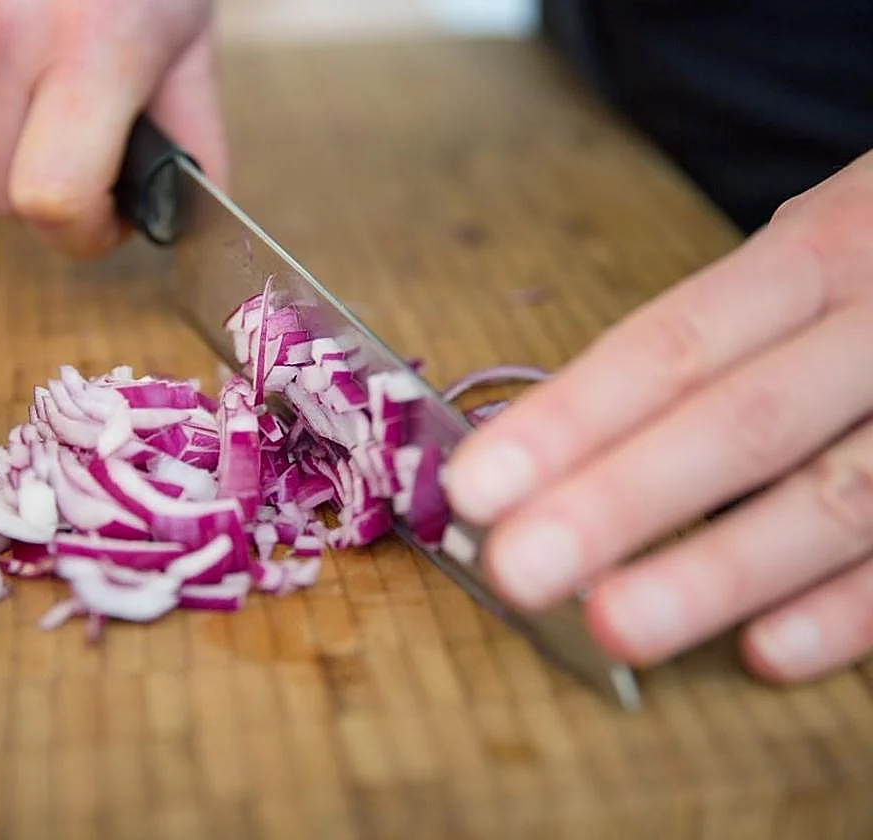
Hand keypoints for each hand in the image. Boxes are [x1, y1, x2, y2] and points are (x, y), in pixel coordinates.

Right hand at [0, 0, 227, 257]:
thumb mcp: (190, 40)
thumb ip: (195, 138)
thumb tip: (183, 217)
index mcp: (88, 47)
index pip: (50, 198)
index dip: (83, 232)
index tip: (108, 216)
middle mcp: (3, 33)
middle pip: (1, 195)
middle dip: (52, 198)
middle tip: (92, 161)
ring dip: (13, 154)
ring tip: (56, 97)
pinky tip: (18, 68)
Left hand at [444, 150, 872, 684]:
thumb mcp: (811, 251)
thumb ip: (712, 334)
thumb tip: (556, 442)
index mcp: (818, 254)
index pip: (673, 344)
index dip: (572, 419)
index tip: (476, 486)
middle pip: (742, 421)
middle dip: (622, 501)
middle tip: (519, 569)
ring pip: (839, 499)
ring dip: (719, 572)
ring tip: (616, 625)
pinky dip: (848, 612)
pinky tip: (765, 653)